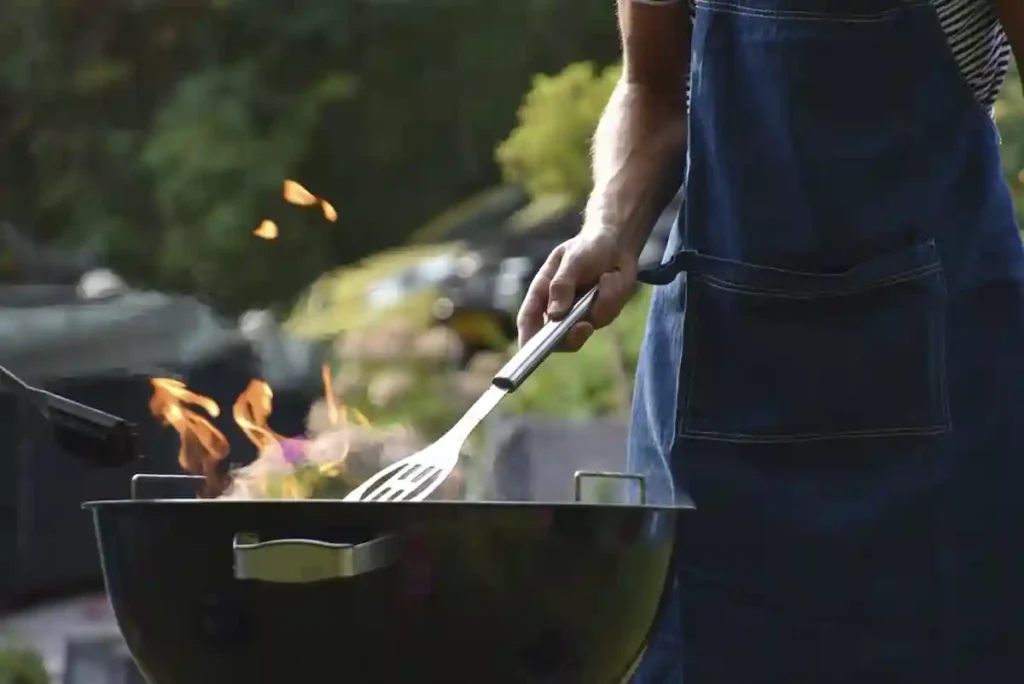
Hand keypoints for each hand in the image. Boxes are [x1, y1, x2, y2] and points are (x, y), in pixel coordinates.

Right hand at [517, 229, 637, 350]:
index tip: (531, 351)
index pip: (528, 320)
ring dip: (601, 302)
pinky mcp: (600, 315)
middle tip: (585, 326)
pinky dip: (613, 296)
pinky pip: (607, 315)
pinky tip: (612, 278)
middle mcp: (558, 309)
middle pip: (557, 338)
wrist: (615, 243)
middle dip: (572, 336)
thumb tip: (555, 314)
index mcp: (542, 294)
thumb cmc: (586, 247)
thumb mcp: (572, 259)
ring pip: (587, 326)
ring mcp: (579, 315)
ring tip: (606, 276)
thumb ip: (562, 285)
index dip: (527, 339)